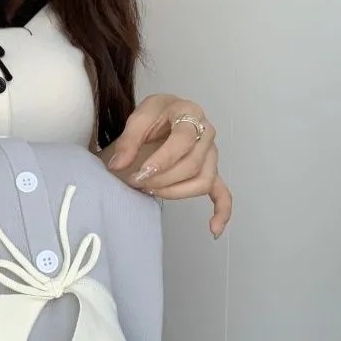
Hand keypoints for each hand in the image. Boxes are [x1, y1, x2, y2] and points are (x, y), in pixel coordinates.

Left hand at [103, 94, 232, 238]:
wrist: (162, 116)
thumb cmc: (153, 116)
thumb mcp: (137, 118)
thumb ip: (128, 140)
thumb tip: (118, 165)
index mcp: (190, 112)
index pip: (183, 139)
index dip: (163, 159)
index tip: (142, 172)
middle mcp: (207, 132)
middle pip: (193, 164)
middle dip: (163, 178)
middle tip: (137, 181)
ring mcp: (212, 154)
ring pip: (203, 181)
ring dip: (176, 192)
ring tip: (151, 191)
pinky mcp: (212, 171)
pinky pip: (223, 194)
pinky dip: (222, 212)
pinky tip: (213, 228)